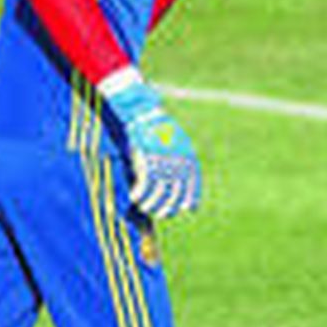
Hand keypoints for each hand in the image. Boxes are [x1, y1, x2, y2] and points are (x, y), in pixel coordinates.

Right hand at [99, 70, 200, 218]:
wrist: (143, 112)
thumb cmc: (156, 129)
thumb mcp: (173, 144)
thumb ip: (175, 163)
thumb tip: (171, 184)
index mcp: (188, 158)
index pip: (193, 185)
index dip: (190, 199)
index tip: (185, 209)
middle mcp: (178, 162)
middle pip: (176, 194)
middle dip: (167, 208)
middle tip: (159, 214)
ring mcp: (164, 162)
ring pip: (159, 193)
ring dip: (150, 204)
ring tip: (143, 207)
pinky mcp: (148, 161)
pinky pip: (144, 185)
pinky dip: (139, 194)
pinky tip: (134, 197)